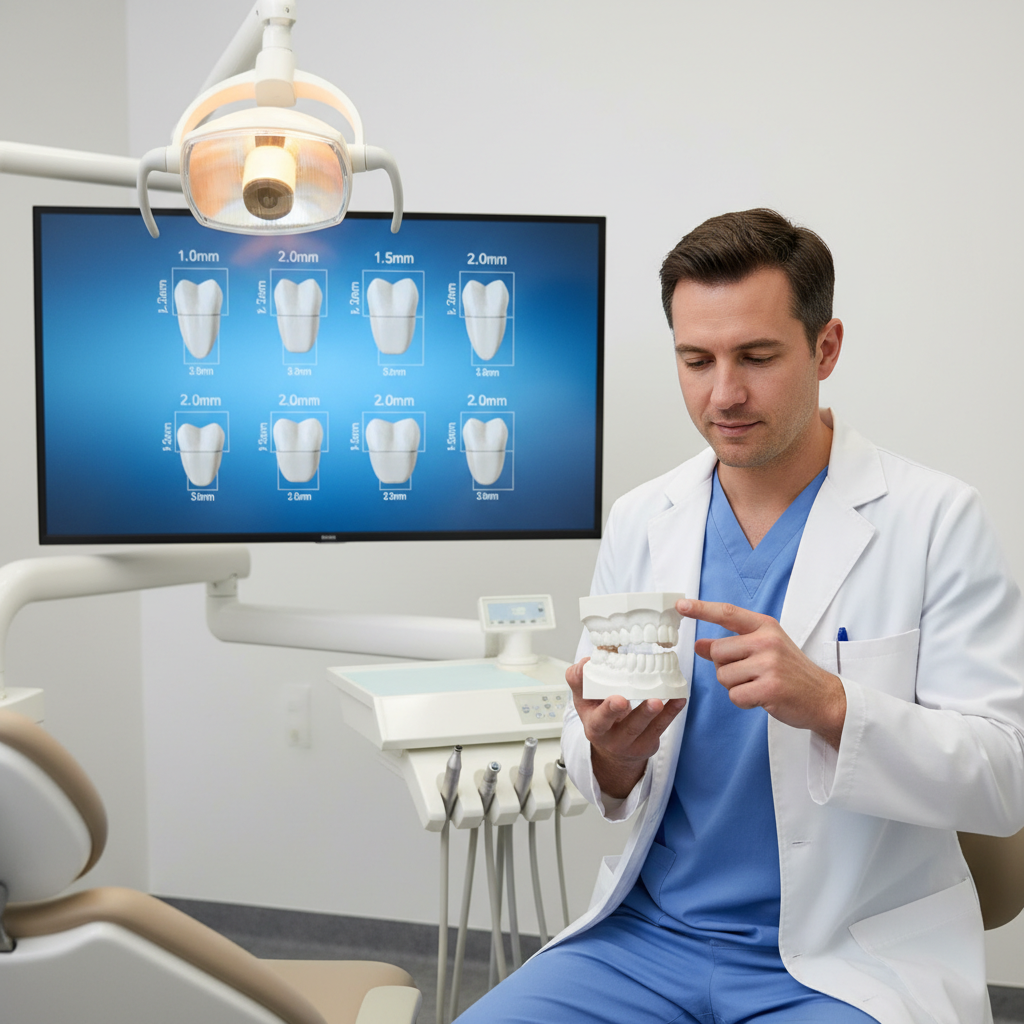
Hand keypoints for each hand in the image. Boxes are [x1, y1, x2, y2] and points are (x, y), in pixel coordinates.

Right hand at [565, 658, 686, 798]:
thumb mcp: (583, 701)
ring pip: (642, 727)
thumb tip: (585, 662)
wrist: (613, 750)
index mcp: (594, 726)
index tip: (617, 699)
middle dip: (628, 713)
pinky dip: (671, 711)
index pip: (598, 719)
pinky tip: (678, 699)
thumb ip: (579, 680)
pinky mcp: (648, 743)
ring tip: (658, 701)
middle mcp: (611, 737)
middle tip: (627, 701)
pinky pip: (660, 727)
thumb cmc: (599, 717)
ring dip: (651, 713)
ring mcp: (631, 743)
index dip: (607, 710)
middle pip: (622, 727)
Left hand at [678, 598, 845, 749]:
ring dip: (735, 686)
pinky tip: (762, 697)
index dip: (702, 609)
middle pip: (718, 652)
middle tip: (750, 674)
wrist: (825, 697)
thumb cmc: (790, 672)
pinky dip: (744, 701)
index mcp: (765, 627)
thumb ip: (731, 645)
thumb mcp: (763, 650)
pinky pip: (735, 696)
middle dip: (725, 667)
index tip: (681, 605)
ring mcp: (770, 664)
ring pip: (723, 676)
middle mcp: (767, 641)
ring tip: (759, 685)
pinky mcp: (770, 688)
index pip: (728, 613)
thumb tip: (699, 644)